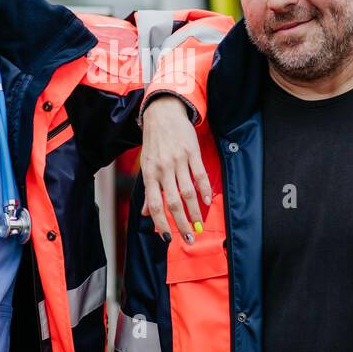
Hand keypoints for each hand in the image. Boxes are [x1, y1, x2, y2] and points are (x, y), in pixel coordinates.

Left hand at [140, 95, 211, 244]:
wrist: (162, 113)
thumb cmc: (154, 141)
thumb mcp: (146, 164)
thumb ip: (148, 190)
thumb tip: (145, 214)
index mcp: (149, 174)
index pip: (154, 204)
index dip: (161, 223)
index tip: (168, 238)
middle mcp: (163, 169)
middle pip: (173, 202)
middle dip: (182, 224)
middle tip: (190, 238)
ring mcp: (178, 160)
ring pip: (187, 192)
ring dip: (194, 212)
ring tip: (199, 225)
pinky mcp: (191, 152)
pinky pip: (199, 175)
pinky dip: (204, 190)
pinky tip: (207, 201)